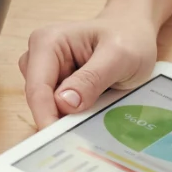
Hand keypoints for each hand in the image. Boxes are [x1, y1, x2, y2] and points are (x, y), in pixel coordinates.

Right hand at [20, 9, 158, 128]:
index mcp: (47, 42)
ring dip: (68, 114)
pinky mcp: (52, 83)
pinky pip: (56, 106)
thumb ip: (91, 79)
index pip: (38, 87)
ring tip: (99, 105)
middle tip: (86, 129)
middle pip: (38, 99)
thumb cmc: (129, 37)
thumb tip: (64, 103)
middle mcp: (38, 56)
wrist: (134, 31)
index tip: (56, 139)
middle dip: (58, 116)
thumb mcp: (119, 57)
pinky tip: (93, 105)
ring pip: (46, 105)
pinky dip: (73, 112)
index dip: (45, 115)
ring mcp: (44, 71)